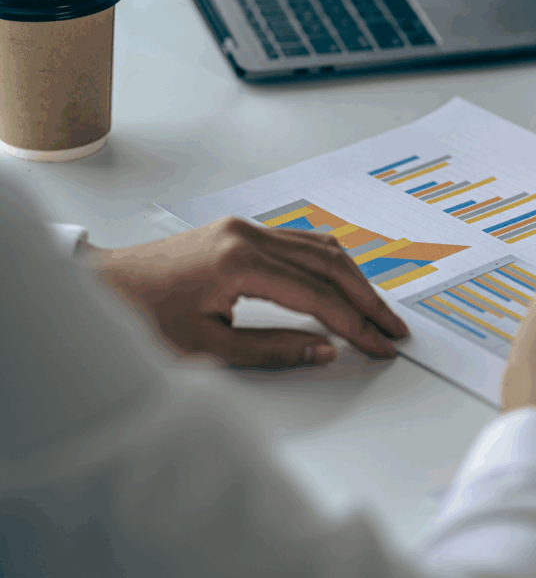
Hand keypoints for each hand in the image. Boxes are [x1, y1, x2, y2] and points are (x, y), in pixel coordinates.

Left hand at [86, 217, 408, 367]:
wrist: (101, 286)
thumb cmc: (140, 318)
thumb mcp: (207, 347)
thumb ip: (273, 349)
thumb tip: (325, 350)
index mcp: (239, 261)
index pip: (317, 294)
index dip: (354, 324)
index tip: (379, 345)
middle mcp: (247, 235)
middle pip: (329, 264)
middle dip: (366, 300)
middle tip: (393, 330)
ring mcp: (245, 228)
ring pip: (320, 247)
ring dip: (354, 279)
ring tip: (377, 311)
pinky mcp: (240, 231)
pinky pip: (301, 241)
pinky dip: (330, 263)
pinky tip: (344, 282)